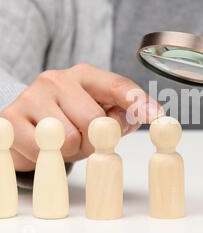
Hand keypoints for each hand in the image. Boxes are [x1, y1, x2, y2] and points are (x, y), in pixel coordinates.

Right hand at [0, 64, 162, 171]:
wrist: (22, 124)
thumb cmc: (67, 119)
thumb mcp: (96, 114)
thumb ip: (121, 115)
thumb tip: (143, 116)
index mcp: (85, 76)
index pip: (118, 86)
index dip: (139, 103)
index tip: (158, 117)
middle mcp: (58, 79)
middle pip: (96, 120)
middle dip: (95, 140)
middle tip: (84, 139)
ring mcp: (32, 96)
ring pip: (70, 138)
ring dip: (72, 150)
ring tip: (63, 141)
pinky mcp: (10, 118)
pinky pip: (44, 150)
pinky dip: (49, 156)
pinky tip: (42, 146)